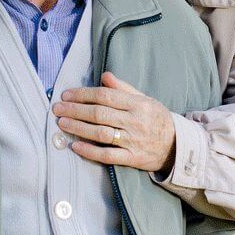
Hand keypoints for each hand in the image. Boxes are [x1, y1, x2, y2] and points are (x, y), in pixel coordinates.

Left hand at [52, 72, 175, 173]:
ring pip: (101, 133)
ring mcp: (133, 141)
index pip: (106, 96)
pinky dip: (90, 151)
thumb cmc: (156, 119)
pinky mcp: (132, 159)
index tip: (67, 95)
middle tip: (57, 108)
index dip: (84, 94)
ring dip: (79, 128)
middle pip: (100, 113)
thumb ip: (123, 88)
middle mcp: (135, 121)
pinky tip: (75, 146)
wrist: (177, 145)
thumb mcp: (145, 99)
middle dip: (76, 110)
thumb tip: (104, 76)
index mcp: (138, 104)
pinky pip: (108, 155)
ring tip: (62, 123)